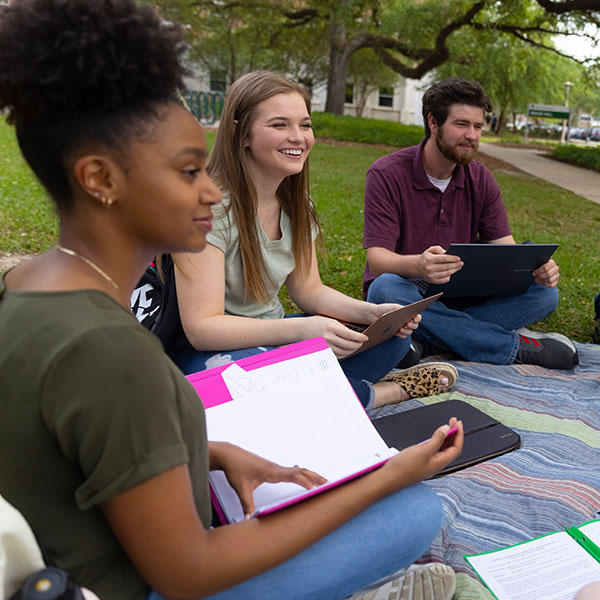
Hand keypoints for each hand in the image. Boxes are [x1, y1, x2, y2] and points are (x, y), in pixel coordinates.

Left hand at [209, 442, 326, 516]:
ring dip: (310, 475)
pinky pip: (292, 471)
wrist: (230, 455)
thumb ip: (246, 504)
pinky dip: (302, 475)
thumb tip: (248, 520)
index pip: (293, 475)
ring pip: (298, 470)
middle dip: (315, 477)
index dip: (305, 481)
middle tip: (328, 484)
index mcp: (271, 472)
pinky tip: (305, 479)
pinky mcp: (273, 469)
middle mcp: (276, 468)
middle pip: (300, 471)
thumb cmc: (236, 468)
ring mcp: (275, 468)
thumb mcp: (241, 488)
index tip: (316, 488)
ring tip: (322, 482)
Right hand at [302, 315, 367, 358]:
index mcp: (332, 327)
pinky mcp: (323, 352)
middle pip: (349, 345)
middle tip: (362, 343)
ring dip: (352, 351)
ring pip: (344, 352)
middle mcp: (329, 337)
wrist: (301, 329)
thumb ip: (341, 327)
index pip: (350, 335)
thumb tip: (354, 335)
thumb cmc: (317, 322)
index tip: (366, 338)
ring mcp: (325, 346)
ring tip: (356, 347)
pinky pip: (337, 356)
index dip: (360, 338)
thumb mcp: (330, 320)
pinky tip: (347, 351)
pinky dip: (344, 354)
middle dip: (358, 345)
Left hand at [364, 303, 420, 337]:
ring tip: (401, 329)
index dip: (418, 318)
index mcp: (408, 314)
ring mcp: (402, 328)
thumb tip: (409, 312)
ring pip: (409, 331)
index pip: (417, 317)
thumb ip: (402, 309)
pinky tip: (398, 332)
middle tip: (407, 324)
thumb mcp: (394, 307)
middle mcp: (406, 321)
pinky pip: (403, 336)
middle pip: (415, 326)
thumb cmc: (385, 309)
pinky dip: (402, 335)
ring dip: (407, 331)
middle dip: (412, 325)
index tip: (415, 318)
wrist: (375, 314)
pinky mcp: (397, 333)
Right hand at [380, 418, 463, 490]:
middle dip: (454, 434)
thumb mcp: (422, 450)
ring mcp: (428, 463)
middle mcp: (435, 464)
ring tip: (446, 426)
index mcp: (439, 463)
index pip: (456, 448)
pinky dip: (437, 441)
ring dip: (446, 437)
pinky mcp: (420, 462)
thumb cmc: (403, 468)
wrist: (388, 479)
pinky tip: (433, 437)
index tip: (458, 423)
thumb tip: (447, 430)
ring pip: (442, 449)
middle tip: (453, 421)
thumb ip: (436, 440)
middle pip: (451, 448)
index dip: (459, 435)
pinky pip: (433, 450)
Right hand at [418, 246, 462, 283]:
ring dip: (454, 270)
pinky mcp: (433, 281)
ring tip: (458, 267)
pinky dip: (449, 276)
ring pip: (447, 273)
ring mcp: (431, 276)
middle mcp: (430, 268)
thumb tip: (444, 252)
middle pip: (447, 267)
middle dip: (456, 265)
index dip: (453, 258)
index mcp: (429, 259)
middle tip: (461, 263)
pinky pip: (445, 279)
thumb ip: (437, 248)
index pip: (444, 259)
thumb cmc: (427, 258)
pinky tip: (451, 272)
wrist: (419, 267)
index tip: (458, 258)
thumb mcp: (430, 250)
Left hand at [533, 258, 558, 287]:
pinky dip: (545, 284)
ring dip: (542, 280)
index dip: (539, 271)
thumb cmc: (537, 268)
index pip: (546, 267)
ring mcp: (557, 275)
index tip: (534, 272)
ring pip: (549, 280)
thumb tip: (548, 257)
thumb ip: (540, 260)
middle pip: (548, 274)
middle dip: (540, 276)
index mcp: (551, 263)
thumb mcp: (537, 264)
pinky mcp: (556, 281)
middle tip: (536, 275)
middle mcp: (556, 268)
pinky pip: (550, 285)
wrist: (538, 274)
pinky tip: (542, 281)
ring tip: (538, 278)